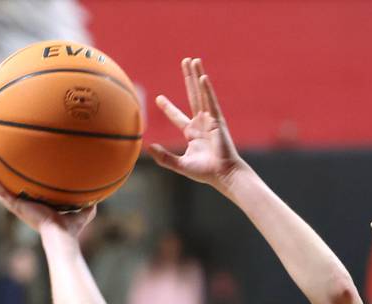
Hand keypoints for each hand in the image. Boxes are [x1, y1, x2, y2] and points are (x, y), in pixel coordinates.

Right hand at [0, 169, 95, 238]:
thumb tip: (99, 197)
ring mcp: (22, 208)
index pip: (33, 198)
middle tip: (3, 172)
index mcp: (41, 210)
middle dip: (10, 184)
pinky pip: (2, 194)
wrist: (60, 236)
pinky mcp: (17, 207)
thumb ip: (89, 205)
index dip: (29, 190)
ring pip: (5, 193)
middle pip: (17, 194)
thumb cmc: (71, 229)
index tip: (26, 180)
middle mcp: (29, 209)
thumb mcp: (83, 213)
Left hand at [149, 58, 243, 189]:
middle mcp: (201, 124)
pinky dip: (207, 90)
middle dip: (188, 79)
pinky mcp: (218, 122)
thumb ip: (164, 158)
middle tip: (184, 62)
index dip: (168, 108)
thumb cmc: (205, 172)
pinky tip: (202, 77)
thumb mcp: (180, 165)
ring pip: (202, 94)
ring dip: (197, 76)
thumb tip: (148, 147)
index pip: (177, 116)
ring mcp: (210, 120)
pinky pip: (211, 102)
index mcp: (192, 133)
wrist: (223, 175)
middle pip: (192, 96)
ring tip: (194, 60)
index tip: (159, 98)